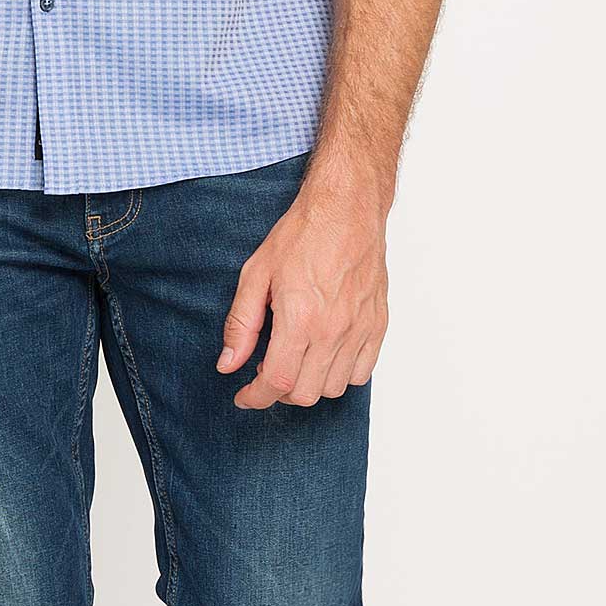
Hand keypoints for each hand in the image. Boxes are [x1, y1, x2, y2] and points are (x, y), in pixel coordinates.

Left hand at [216, 175, 386, 407]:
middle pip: (305, 394)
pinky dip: (341, 374)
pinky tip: (325, 355)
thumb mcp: (256, 274)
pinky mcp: (377, 324)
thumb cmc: (303, 233)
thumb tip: (229, 363)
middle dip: (279, 392)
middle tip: (267, 370)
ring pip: (334, 388)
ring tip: (296, 360)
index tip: (245, 396)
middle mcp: (334, 330)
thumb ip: (242, 324)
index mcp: (300, 319)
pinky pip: (362, 372)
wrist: (347, 208)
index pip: (277, 382)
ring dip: (310, 384)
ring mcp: (360, 329)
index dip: (256, 397)